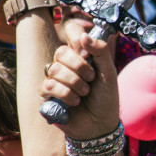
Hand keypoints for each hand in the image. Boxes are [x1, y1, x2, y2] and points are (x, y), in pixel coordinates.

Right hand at [41, 21, 119, 139]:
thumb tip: (85, 35)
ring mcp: (54, 78)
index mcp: (81, 55)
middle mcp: (66, 64)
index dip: (76, 37)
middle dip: (80, 67)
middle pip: (61, 51)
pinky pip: (49, 85)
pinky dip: (66, 94)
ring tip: (84, 94)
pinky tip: (75, 102)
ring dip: (75, 83)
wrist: (100, 125)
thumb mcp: (109, 74)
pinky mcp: (46, 94)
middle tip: (91, 79)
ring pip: (55, 69)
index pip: (71, 30)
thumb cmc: (105, 99)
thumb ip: (101, 52)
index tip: (87, 53)